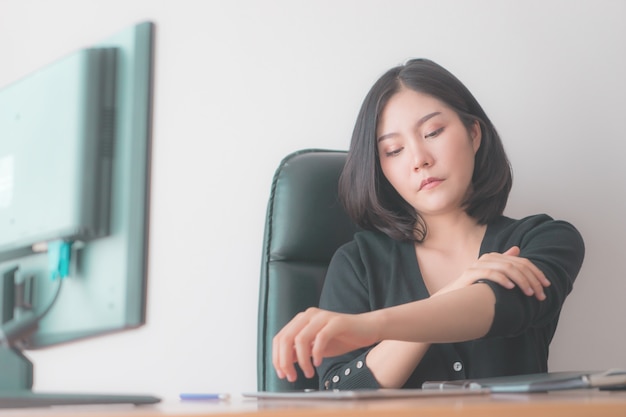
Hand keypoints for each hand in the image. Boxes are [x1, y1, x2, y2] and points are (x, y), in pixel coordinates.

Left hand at [272, 307, 378, 382]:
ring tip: (308, 373)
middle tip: (292, 377)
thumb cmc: (341, 338)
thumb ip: (299, 352)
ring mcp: (322, 317)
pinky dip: (316, 353)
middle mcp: (308, 315)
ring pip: (300, 339)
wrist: (366, 329)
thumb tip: (283, 363)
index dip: (277, 358)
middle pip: (286, 339)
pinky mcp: (336, 322)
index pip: (279, 338)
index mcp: (301, 320)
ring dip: (302, 361)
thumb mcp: (315, 348)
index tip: (282, 374)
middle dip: (285, 361)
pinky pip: (320, 338)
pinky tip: (318, 363)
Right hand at [435, 246, 549, 299]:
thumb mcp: (491, 276)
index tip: (546, 285)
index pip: (521, 261)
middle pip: (516, 264)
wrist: (449, 298)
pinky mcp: (470, 274)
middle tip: (540, 294)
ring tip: (529, 293)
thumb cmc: (472, 289)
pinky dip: (502, 279)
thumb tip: (517, 249)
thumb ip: (503, 263)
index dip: (536, 272)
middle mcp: (486, 258)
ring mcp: (477, 265)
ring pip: (506, 268)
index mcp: (494, 257)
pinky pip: (490, 273)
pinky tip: (511, 288)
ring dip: (521, 281)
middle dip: (532, 279)